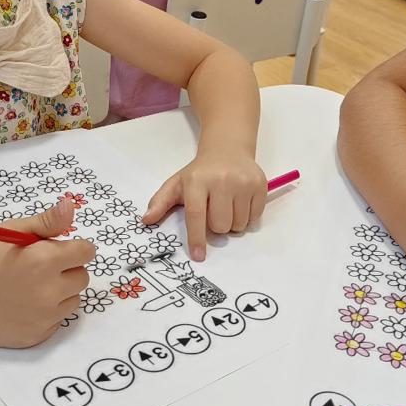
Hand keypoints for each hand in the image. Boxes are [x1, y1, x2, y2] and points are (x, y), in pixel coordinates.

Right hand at [0, 197, 95, 346]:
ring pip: (72, 300)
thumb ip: (47, 222)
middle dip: (66, 270)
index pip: (86, 252)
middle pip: (81, 277)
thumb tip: (71, 207)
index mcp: (45, 261)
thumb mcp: (11, 230)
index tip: (58, 249)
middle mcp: (48, 292)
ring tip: (28, 286)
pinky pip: (56, 321)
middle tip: (37, 267)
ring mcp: (42, 318)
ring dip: (59, 292)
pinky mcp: (35, 337)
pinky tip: (21, 305)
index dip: (74, 248)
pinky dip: (46, 313)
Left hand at [143, 152, 266, 261]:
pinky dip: (246, 217)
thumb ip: (160, 202)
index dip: (197, 238)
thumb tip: (146, 220)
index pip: (196, 215)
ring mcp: (243, 182)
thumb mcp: (177, 183)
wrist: (227, 150)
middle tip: (214, 212)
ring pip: (238, 225)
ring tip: (227, 206)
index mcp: (197, 181)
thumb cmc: (200, 172)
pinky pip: (254, 217)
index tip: (198, 256)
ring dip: (232, 223)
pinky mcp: (260, 185)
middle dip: (216, 227)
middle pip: (220, 225)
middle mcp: (221, 180)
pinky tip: (240, 202)